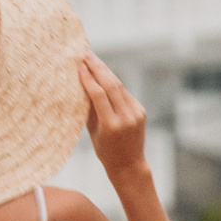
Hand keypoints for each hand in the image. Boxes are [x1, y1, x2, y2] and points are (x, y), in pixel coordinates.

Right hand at [79, 50, 146, 180]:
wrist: (129, 165)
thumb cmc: (105, 151)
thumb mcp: (93, 132)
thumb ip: (90, 110)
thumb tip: (83, 85)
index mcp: (111, 125)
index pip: (99, 94)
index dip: (88, 77)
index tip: (79, 65)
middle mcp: (126, 117)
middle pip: (111, 85)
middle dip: (98, 68)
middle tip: (86, 55)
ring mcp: (136, 113)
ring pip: (119, 86)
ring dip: (105, 71)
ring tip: (93, 60)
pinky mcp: (141, 111)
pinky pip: (124, 93)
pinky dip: (113, 83)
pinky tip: (104, 75)